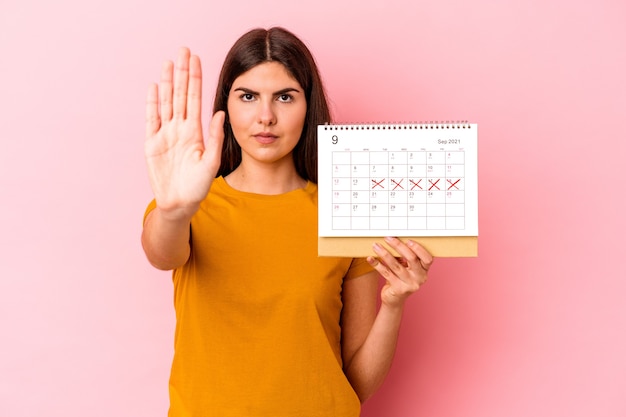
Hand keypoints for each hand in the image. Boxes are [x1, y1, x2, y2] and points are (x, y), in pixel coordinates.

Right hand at [145, 47, 224, 219]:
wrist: (179, 204)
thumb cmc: (198, 187)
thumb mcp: (212, 163)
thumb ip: (216, 138)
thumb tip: (221, 113)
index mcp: (195, 132)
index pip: (195, 99)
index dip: (195, 78)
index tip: (197, 59)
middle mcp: (180, 129)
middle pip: (180, 94)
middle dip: (182, 73)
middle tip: (183, 50)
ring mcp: (165, 134)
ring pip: (165, 102)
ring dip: (166, 83)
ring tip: (168, 62)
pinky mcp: (151, 144)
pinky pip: (151, 119)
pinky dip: (151, 103)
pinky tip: (154, 87)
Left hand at [367, 237, 433, 307]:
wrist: (395, 300)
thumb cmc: (401, 279)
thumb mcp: (406, 268)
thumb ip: (404, 257)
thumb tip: (393, 240)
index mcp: (424, 271)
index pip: (428, 258)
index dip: (418, 248)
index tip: (408, 240)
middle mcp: (419, 278)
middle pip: (411, 258)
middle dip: (398, 246)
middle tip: (388, 238)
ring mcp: (409, 284)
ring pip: (396, 265)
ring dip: (384, 253)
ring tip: (376, 246)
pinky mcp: (398, 289)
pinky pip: (385, 273)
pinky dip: (377, 264)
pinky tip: (370, 258)